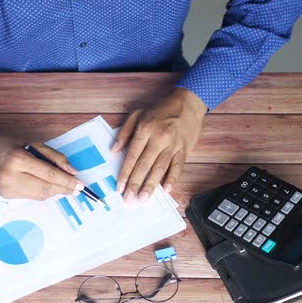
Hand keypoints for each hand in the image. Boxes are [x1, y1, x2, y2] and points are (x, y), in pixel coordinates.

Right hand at [0, 133, 84, 199]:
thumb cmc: (12, 145)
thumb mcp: (35, 144)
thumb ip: (55, 157)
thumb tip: (73, 172)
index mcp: (18, 159)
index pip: (49, 174)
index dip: (67, 181)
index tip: (80, 184)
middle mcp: (11, 176)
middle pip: (45, 188)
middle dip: (64, 189)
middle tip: (77, 189)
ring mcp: (7, 188)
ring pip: (40, 195)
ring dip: (55, 191)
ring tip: (65, 187)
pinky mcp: (6, 196)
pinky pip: (31, 196)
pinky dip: (43, 191)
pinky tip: (47, 185)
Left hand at [112, 87, 207, 203]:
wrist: (188, 102)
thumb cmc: (160, 109)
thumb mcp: (137, 113)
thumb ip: (124, 132)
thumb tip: (113, 150)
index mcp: (144, 130)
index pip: (132, 156)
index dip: (125, 173)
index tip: (119, 187)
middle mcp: (158, 138)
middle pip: (144, 165)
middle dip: (135, 184)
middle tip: (129, 200)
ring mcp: (173, 145)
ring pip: (160, 168)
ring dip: (151, 186)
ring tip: (143, 199)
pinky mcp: (185, 149)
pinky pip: (178, 166)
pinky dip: (172, 179)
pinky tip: (166, 190)